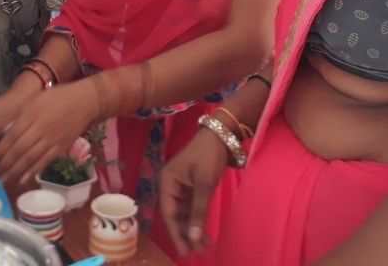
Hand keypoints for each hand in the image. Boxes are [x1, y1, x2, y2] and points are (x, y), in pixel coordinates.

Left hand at [0, 80, 100, 184]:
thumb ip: (18, 116)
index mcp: (31, 115)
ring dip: (15, 171)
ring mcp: (52, 139)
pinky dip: (33, 171)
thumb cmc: (56, 97)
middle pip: (19, 149)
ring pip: (31, 158)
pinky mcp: (61, 147)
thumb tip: (1, 132)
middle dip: (4, 164)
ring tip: (3, 180)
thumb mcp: (33, 100)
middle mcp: (41, 128)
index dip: (0, 150)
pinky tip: (22, 179)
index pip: (12, 136)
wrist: (84, 101)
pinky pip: (45, 161)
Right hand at [159, 127, 229, 256]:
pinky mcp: (191, 188)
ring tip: (204, 246)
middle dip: (185, 235)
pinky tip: (205, 233)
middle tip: (196, 252)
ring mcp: (180, 187)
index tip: (183, 251)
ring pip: (184, 215)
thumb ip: (199, 211)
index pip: (168, 213)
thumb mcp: (205, 184)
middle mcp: (170, 186)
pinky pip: (191, 208)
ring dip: (193, 230)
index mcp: (166, 182)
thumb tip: (194, 236)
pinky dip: (197, 220)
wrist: (221, 135)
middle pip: (175, 216)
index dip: (176, 234)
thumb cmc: (209, 156)